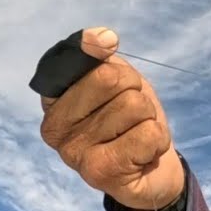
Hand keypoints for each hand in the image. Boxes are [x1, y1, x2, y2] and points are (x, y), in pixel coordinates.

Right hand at [38, 27, 183, 210]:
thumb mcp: (119, 82)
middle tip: (133, 114)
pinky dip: (158, 140)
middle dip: (137, 92)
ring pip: (134, 105)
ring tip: (137, 136)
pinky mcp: (97, 172)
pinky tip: (142, 155)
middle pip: (110, 78)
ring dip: (149, 119)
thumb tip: (104, 38)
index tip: (109, 42)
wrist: (154, 172)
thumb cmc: (132, 121)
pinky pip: (148, 134)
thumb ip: (104, 60)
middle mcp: (52, 126)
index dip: (94, 47)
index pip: (71, 57)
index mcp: (52, 98)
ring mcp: (71, 152)